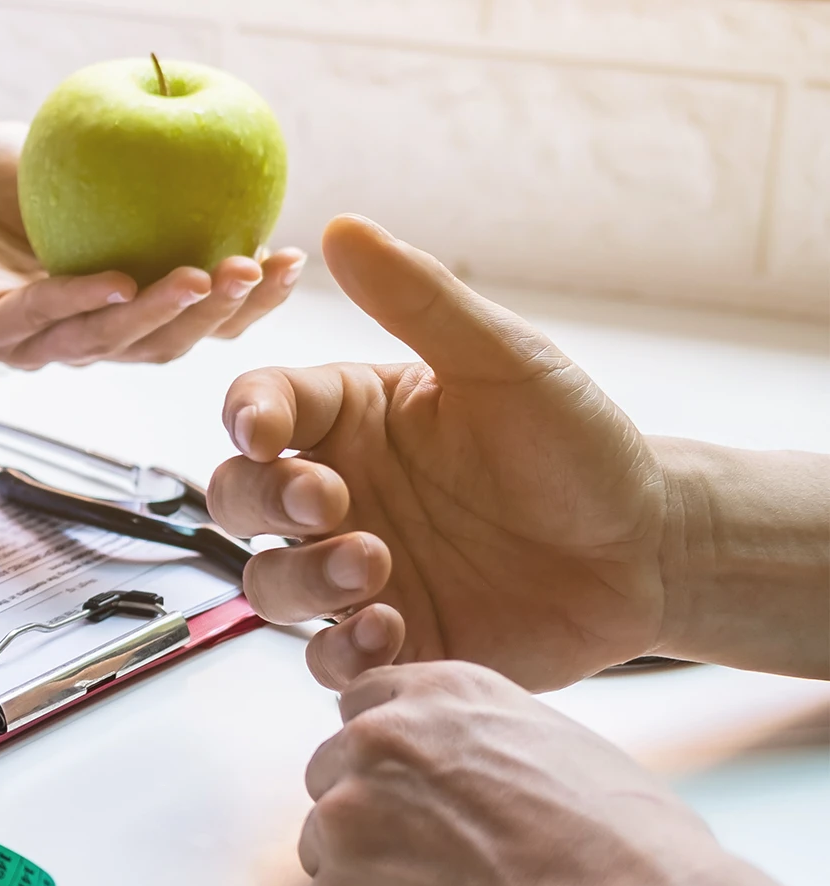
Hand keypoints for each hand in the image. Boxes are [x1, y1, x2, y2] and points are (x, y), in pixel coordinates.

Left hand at [0, 125, 301, 367]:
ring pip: (104, 344)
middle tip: (258, 272)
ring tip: (206, 276)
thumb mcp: (84, 155)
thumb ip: (149, 156)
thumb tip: (231, 123)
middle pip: (161, 345)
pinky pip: (32, 319)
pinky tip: (119, 281)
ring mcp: (23, 340)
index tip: (290, 260)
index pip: (190, 318)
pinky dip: (78, 301)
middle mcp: (74, 335)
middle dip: (220, 316)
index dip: (245, 302)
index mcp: (110, 306)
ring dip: (161, 315)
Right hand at [207, 215, 666, 688]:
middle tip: (329, 504)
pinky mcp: (391, 641)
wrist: (648, 551)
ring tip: (375, 570)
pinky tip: (392, 630)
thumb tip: (342, 226)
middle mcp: (336, 495)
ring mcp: (355, 574)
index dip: (247, 419)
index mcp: (349, 419)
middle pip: (237, 500)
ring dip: (303, 580)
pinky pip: (329, 660)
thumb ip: (419, 300)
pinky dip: (343, 652)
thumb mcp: (504, 361)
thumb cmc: (576, 445)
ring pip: (269, 586)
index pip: (258, 408)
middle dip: (264, 503)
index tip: (264, 431)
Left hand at [299, 661, 720, 885]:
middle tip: (439, 865)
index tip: (414, 794)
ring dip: (370, 877)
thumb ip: (483, 745)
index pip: (364, 706)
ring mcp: (349, 819)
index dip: (390, 759)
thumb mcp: (560, 748)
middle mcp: (379, 742)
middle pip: (333, 774)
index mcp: (438, 695)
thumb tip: (465, 772)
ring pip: (327, 846)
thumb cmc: (633, 855)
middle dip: (372, 816)